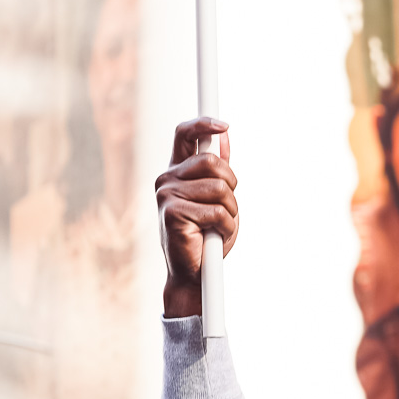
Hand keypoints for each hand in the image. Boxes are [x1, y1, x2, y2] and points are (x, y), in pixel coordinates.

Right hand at [156, 119, 238, 318]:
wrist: (194, 274)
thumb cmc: (206, 235)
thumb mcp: (218, 197)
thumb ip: (218, 169)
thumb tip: (223, 135)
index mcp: (177, 172)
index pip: (184, 134)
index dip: (203, 124)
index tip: (224, 125)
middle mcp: (167, 179)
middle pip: (213, 161)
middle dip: (231, 184)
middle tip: (226, 208)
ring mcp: (167, 195)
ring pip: (220, 188)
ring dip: (231, 211)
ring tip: (218, 226)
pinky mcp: (173, 212)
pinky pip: (217, 211)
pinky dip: (225, 227)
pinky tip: (212, 237)